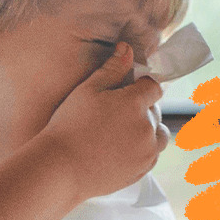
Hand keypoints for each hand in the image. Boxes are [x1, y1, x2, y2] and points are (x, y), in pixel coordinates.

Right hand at [39, 42, 168, 200]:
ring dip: (148, 129)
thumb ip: (112, 69)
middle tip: (116, 112)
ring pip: (158, 134)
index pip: (153, 86)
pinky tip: (122, 148)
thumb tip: (127, 48)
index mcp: (135, 103)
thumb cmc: (70, 125)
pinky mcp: (142, 170)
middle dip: (142, 108)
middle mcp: (147, 127)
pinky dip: (143, 149)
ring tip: (124, 131)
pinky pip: (152, 155)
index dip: (142, 85)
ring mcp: (146, 151)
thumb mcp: (87, 90)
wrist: (61, 168)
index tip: (128, 89)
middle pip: (155, 110)